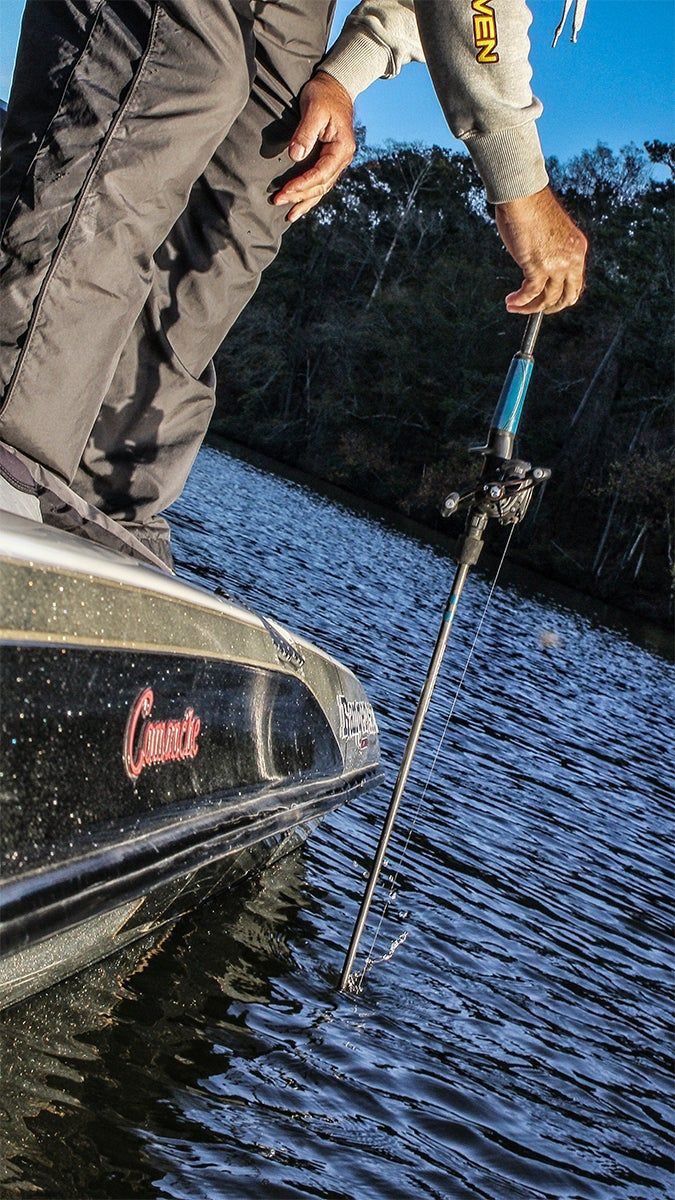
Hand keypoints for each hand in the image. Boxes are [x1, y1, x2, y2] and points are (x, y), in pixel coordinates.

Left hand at [273, 71, 355, 221]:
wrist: (335, 86)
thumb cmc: (323, 94)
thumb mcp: (314, 109)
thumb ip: (305, 132)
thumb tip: (295, 155)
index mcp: (342, 149)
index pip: (320, 174)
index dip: (302, 185)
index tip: (284, 191)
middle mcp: (342, 158)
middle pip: (321, 185)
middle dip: (299, 196)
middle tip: (277, 201)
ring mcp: (337, 161)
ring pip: (321, 188)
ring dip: (305, 202)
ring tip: (289, 216)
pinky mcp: (329, 160)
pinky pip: (320, 182)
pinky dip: (310, 194)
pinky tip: (299, 204)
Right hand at [495, 186, 587, 313]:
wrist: (523, 195)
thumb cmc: (532, 207)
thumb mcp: (551, 233)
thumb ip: (551, 251)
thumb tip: (538, 267)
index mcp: (577, 248)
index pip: (576, 283)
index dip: (561, 296)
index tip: (547, 299)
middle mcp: (571, 259)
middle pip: (566, 296)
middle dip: (550, 307)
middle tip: (536, 309)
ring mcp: (556, 265)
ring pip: (547, 299)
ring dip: (529, 307)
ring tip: (514, 306)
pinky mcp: (538, 267)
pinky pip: (530, 293)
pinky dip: (520, 302)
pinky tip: (511, 302)